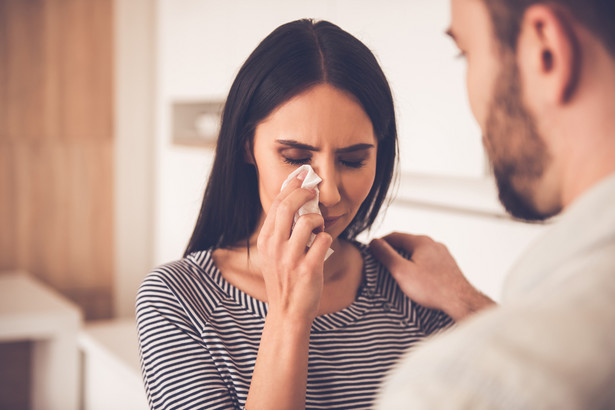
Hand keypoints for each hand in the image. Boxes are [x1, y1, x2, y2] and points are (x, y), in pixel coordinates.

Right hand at [257, 169, 332, 323]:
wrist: (288, 313)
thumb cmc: (284, 280)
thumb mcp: (274, 254)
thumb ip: (281, 231)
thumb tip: (297, 203)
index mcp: (265, 240)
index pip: (276, 204)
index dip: (291, 186)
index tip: (302, 175)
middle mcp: (275, 247)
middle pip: (288, 206)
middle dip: (304, 193)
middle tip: (314, 192)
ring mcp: (290, 258)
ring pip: (307, 221)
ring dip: (319, 219)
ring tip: (319, 227)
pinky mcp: (308, 269)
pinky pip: (323, 240)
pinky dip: (327, 238)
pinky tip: (323, 244)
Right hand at [369, 232, 494, 320]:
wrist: (460, 301)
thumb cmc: (433, 288)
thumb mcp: (401, 271)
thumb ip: (386, 255)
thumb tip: (374, 242)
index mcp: (421, 241)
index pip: (394, 236)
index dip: (380, 243)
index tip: (372, 251)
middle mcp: (433, 244)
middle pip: (406, 243)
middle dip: (393, 251)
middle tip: (382, 262)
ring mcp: (442, 254)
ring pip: (418, 252)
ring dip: (406, 259)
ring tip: (398, 272)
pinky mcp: (447, 265)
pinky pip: (427, 261)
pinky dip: (418, 266)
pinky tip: (415, 278)